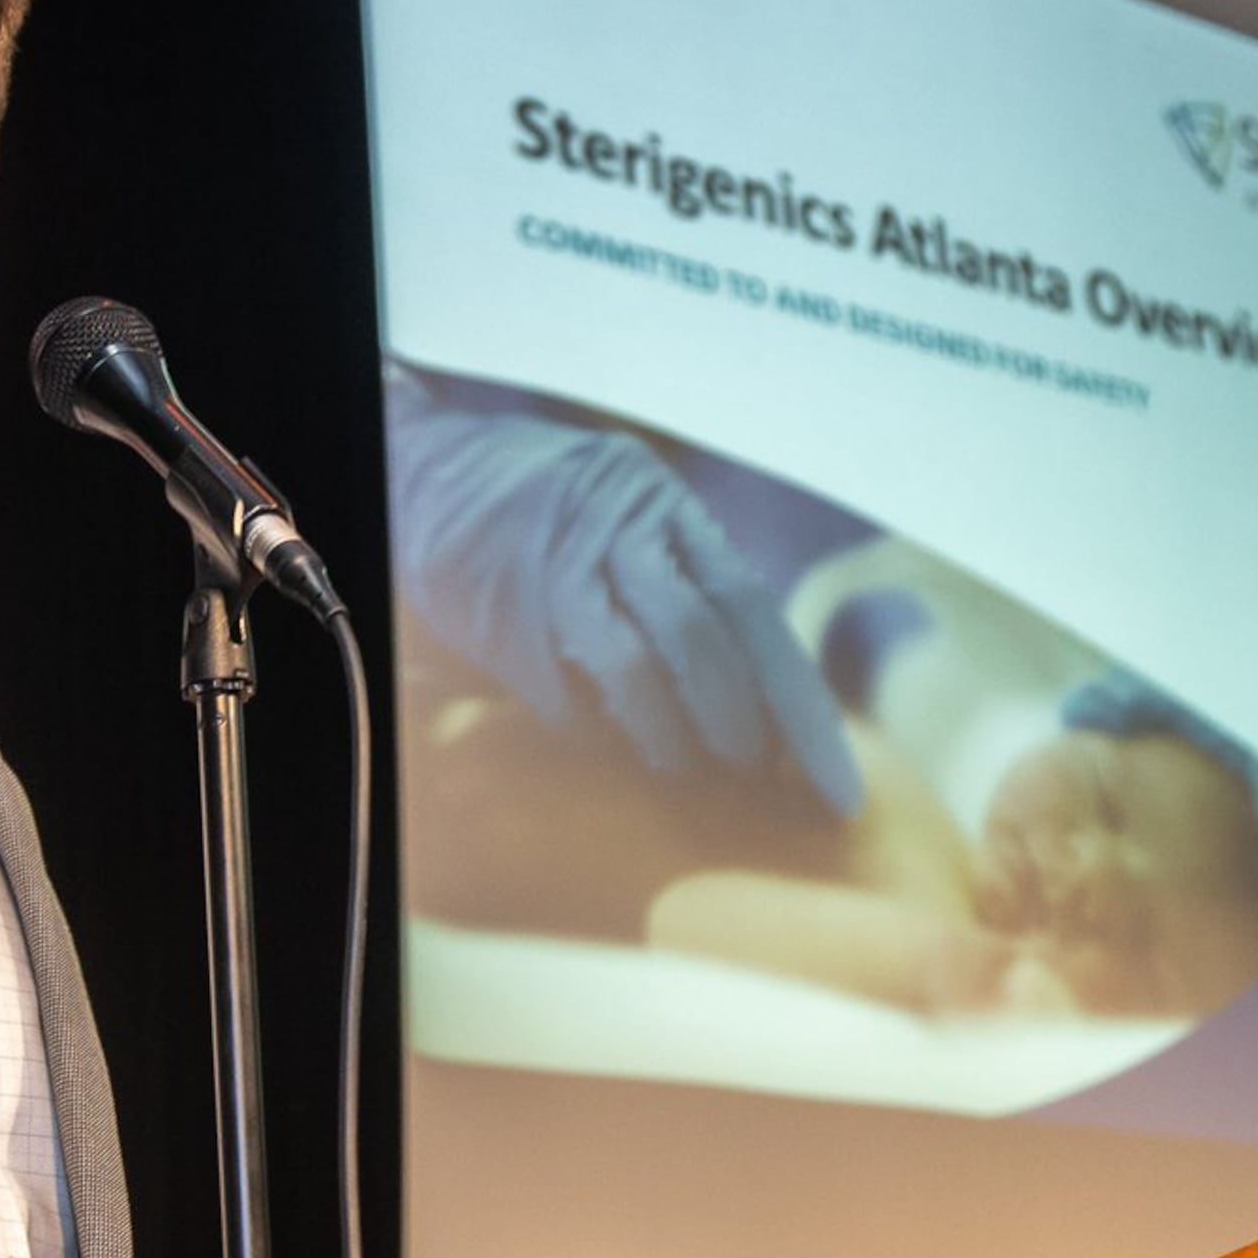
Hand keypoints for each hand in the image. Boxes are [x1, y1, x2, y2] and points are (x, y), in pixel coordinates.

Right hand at [385, 376, 860, 818]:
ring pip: (658, 654)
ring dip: (686, 732)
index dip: (804, 706)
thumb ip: (676, 588)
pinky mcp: (519, 600)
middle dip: (761, 724)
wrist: (418, 468)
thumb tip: (750, 706)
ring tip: (695, 772)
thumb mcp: (616, 520)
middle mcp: (631, 519)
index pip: (758, 610)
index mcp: (668, 507)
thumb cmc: (529, 518)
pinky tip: (613, 747)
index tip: (839, 789)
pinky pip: (580, 680)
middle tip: (772, 784)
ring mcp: (573, 556)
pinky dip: (607, 728)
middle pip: (723, 628)